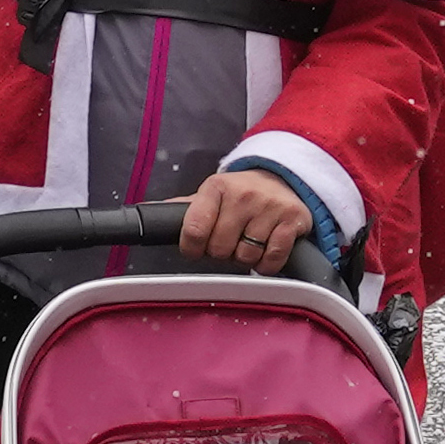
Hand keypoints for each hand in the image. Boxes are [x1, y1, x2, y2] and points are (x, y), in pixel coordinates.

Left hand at [179, 169, 312, 272]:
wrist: (282, 179)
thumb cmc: (240, 194)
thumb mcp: (211, 194)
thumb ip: (184, 209)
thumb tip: (152, 217)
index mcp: (216, 187)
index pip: (194, 230)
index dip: (192, 248)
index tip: (196, 249)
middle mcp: (242, 194)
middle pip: (219, 249)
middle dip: (222, 252)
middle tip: (229, 241)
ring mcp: (269, 206)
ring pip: (246, 257)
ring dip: (245, 258)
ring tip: (249, 242)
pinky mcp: (292, 220)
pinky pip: (272, 260)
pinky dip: (267, 264)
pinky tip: (266, 249)